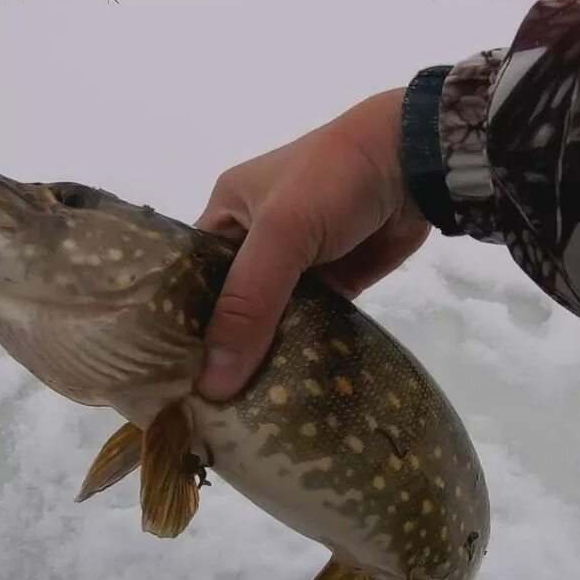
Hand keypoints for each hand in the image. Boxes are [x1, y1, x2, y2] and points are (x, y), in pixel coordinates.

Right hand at [194, 88, 430, 400]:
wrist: (416, 161)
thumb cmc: (333, 179)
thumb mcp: (281, 234)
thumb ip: (248, 305)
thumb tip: (212, 383)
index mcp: (226, 215)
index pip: (188, 279)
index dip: (176, 325)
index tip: (164, 382)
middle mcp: (255, 241)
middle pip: (228, 306)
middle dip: (218, 352)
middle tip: (198, 414)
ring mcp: (297, 265)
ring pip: (269, 321)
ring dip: (260, 358)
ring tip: (234, 418)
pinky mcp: (335, 283)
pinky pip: (309, 324)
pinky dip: (300, 351)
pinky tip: (284, 394)